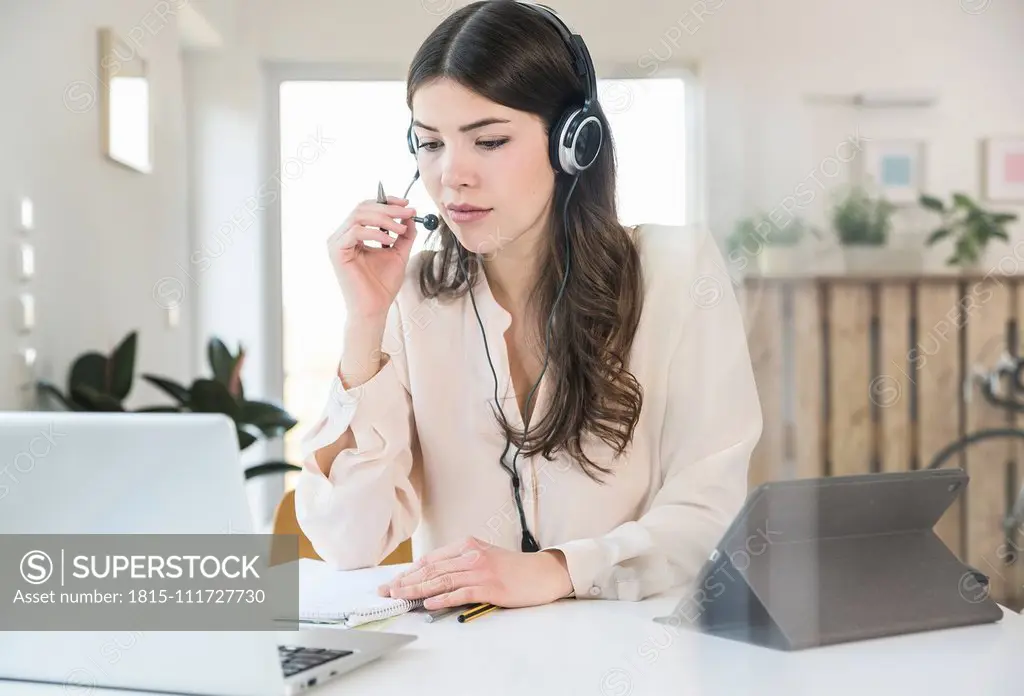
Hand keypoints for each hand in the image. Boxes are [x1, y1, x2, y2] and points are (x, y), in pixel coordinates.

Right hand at [327, 194, 418, 319]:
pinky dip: (375, 232)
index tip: (407, 204)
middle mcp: (342, 235)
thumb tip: (410, 215)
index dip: (387, 202)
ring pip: (359, 215)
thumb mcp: (399, 253)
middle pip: (363, 207)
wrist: (374, 308)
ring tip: (401, 230)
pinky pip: (356, 231)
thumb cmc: (382, 285)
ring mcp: (337, 242)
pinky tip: (389, 241)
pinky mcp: (337, 251)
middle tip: (408, 212)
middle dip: (388, 208)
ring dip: (384, 219)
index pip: (367, 207)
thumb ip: (404, 235)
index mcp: (354, 234)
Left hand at [377, 536, 573, 609]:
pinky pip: (460, 592)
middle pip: (431, 569)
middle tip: (386, 591)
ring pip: (441, 580)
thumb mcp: (483, 556)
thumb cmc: (512, 568)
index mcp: (467, 545)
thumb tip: (431, 578)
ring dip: (417, 589)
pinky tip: (428, 602)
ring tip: (399, 597)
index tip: (393, 582)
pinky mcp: (490, 587)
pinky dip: (442, 598)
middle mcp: (471, 555)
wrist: (541, 573)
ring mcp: (480, 571)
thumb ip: (459, 563)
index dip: (409, 571)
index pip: (431, 559)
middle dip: (405, 581)